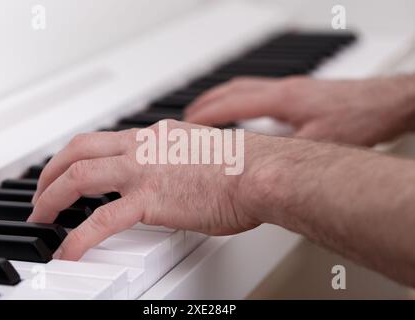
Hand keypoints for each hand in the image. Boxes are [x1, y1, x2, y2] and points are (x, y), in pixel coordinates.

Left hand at [28, 121, 263, 260]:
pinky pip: (100, 221)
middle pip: (79, 149)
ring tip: (40, 216)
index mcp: (157, 136)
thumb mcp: (204, 152)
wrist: (260, 173)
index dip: (80, 155)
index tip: (72, 170)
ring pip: (79, 176)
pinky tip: (67, 251)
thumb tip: (178, 175)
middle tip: (43, 190)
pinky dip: (77, 237)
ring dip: (51, 197)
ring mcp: (142, 172)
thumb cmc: (243, 166)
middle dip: (53, 170)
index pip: (106, 139)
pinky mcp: (149, 201)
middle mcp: (143, 147)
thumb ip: (181, 160)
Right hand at [185, 75, 414, 145]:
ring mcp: (291, 88)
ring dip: (222, 99)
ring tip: (206, 112)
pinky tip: (243, 114)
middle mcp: (283, 89)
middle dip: (206, 102)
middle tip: (187, 116)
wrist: (385, 103)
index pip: (232, 103)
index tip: (185, 124)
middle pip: (233, 89)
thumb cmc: (358, 119)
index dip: (205, 115)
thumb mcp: (317, 144)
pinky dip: (241, 101)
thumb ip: (284, 155)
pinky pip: (259, 92)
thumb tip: (257, 168)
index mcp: (282, 100)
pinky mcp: (299, 92)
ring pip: (245, 87)